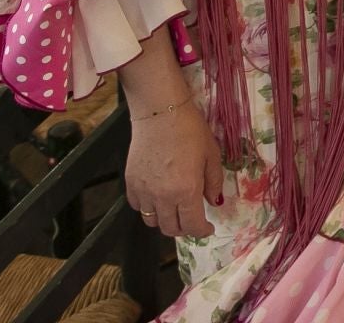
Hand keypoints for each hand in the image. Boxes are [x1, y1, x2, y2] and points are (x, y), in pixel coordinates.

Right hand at [126, 105, 222, 238]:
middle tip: (192, 220)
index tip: (208, 228)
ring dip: (165, 220)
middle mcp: (163, 197)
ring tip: (175, 209)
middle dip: (184, 229)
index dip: (202, 231)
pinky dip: (148, 207)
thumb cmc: (191, 130)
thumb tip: (214, 203)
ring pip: (152, 221)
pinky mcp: (130, 183)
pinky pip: (138, 206)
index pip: (192, 226)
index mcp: (186, 191)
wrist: (160, 112)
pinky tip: (157, 196)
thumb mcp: (211, 155)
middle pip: (170, 229)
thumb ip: (213, 183)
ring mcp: (144, 191)